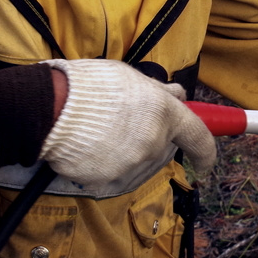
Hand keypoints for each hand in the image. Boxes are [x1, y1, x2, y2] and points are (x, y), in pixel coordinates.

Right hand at [38, 59, 215, 189]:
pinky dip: (107, 164)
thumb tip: (178, 95)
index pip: (199, 138)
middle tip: (131, 125)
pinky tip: (91, 146)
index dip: (207, 153)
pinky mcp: (108, 180)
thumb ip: (158, 91)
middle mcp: (154, 143)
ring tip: (104, 132)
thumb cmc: (90, 85)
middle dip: (156, 141)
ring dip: (131, 153)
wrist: (51, 108)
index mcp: (165, 113)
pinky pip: (115, 175)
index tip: (207, 162)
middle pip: (165, 151)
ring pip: (141, 164)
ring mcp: (132, 165)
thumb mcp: (130, 77)